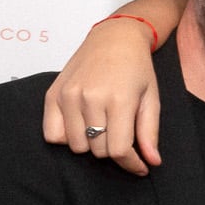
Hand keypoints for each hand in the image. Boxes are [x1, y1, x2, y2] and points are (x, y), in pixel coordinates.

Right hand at [43, 6, 165, 175]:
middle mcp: (90, 98)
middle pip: (98, 151)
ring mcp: (68, 96)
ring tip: (102, 127)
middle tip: (122, 135)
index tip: (140, 166)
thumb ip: (150, 133)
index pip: (119, 150)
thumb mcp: (152, 99)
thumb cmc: (137, 68)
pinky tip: (81, 125)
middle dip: (113, 150)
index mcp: (119, 100)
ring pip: (76, 146)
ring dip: (91, 144)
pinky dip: (67, 138)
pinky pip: (53, 135)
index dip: (132, 164)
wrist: (114, 38)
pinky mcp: (52, 95)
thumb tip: (151, 162)